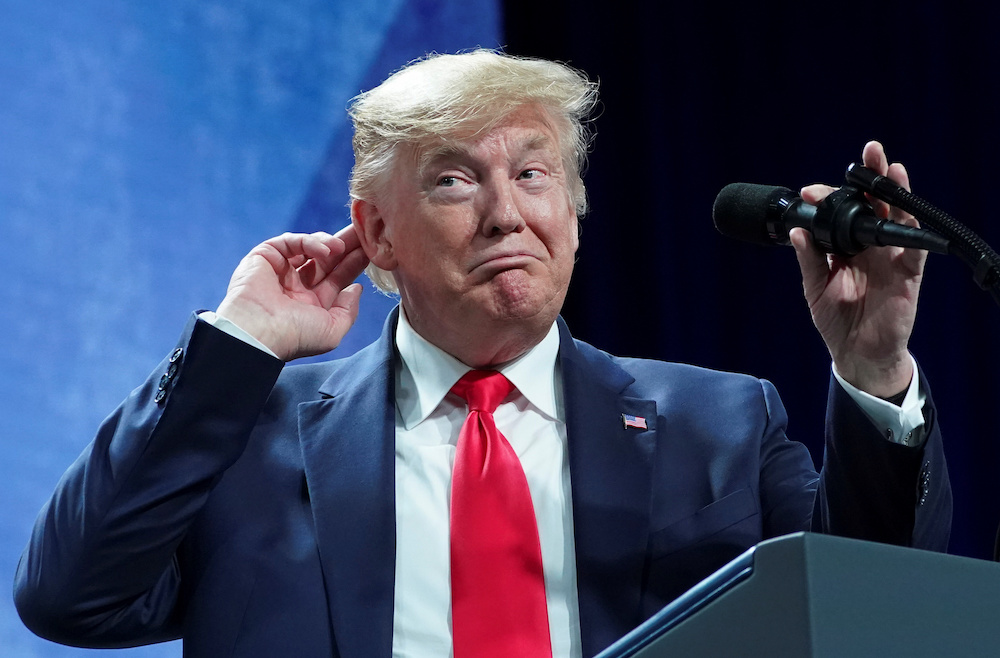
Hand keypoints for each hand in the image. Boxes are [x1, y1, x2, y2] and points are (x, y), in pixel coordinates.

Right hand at [216, 226, 369, 360]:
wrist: (259, 332)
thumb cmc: (294, 337)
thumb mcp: (332, 330)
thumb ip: (349, 310)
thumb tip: (356, 288)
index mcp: (312, 304)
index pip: (337, 278)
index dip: (354, 264)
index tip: (371, 250)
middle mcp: (297, 287)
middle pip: (327, 260)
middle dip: (346, 246)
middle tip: (364, 231)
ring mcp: (281, 271)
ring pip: (309, 248)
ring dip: (329, 243)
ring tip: (343, 246)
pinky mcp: (265, 256)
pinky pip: (291, 242)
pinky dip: (309, 242)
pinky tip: (325, 250)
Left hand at [790, 141, 923, 397]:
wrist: (856, 353)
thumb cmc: (837, 320)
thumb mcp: (814, 288)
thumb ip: (808, 260)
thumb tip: (797, 232)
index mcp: (846, 245)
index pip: (840, 212)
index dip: (829, 197)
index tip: (809, 191)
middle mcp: (870, 246)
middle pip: (874, 204)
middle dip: (872, 177)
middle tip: (869, 151)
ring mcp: (890, 257)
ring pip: (897, 218)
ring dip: (895, 193)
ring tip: (891, 169)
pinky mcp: (908, 275)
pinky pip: (913, 251)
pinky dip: (912, 233)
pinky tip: (905, 216)